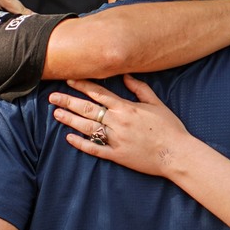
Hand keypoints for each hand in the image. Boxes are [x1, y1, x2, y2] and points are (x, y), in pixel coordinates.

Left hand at [50, 76, 192, 177]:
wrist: (176, 153)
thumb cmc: (169, 127)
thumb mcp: (156, 103)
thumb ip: (139, 88)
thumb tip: (126, 75)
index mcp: (126, 108)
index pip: (98, 93)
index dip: (82, 86)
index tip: (68, 80)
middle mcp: (117, 122)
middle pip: (87, 109)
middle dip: (68, 102)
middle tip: (52, 98)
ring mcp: (115, 139)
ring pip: (87, 128)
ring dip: (70, 120)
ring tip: (56, 114)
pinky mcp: (117, 155)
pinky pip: (95, 149)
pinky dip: (81, 143)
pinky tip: (69, 138)